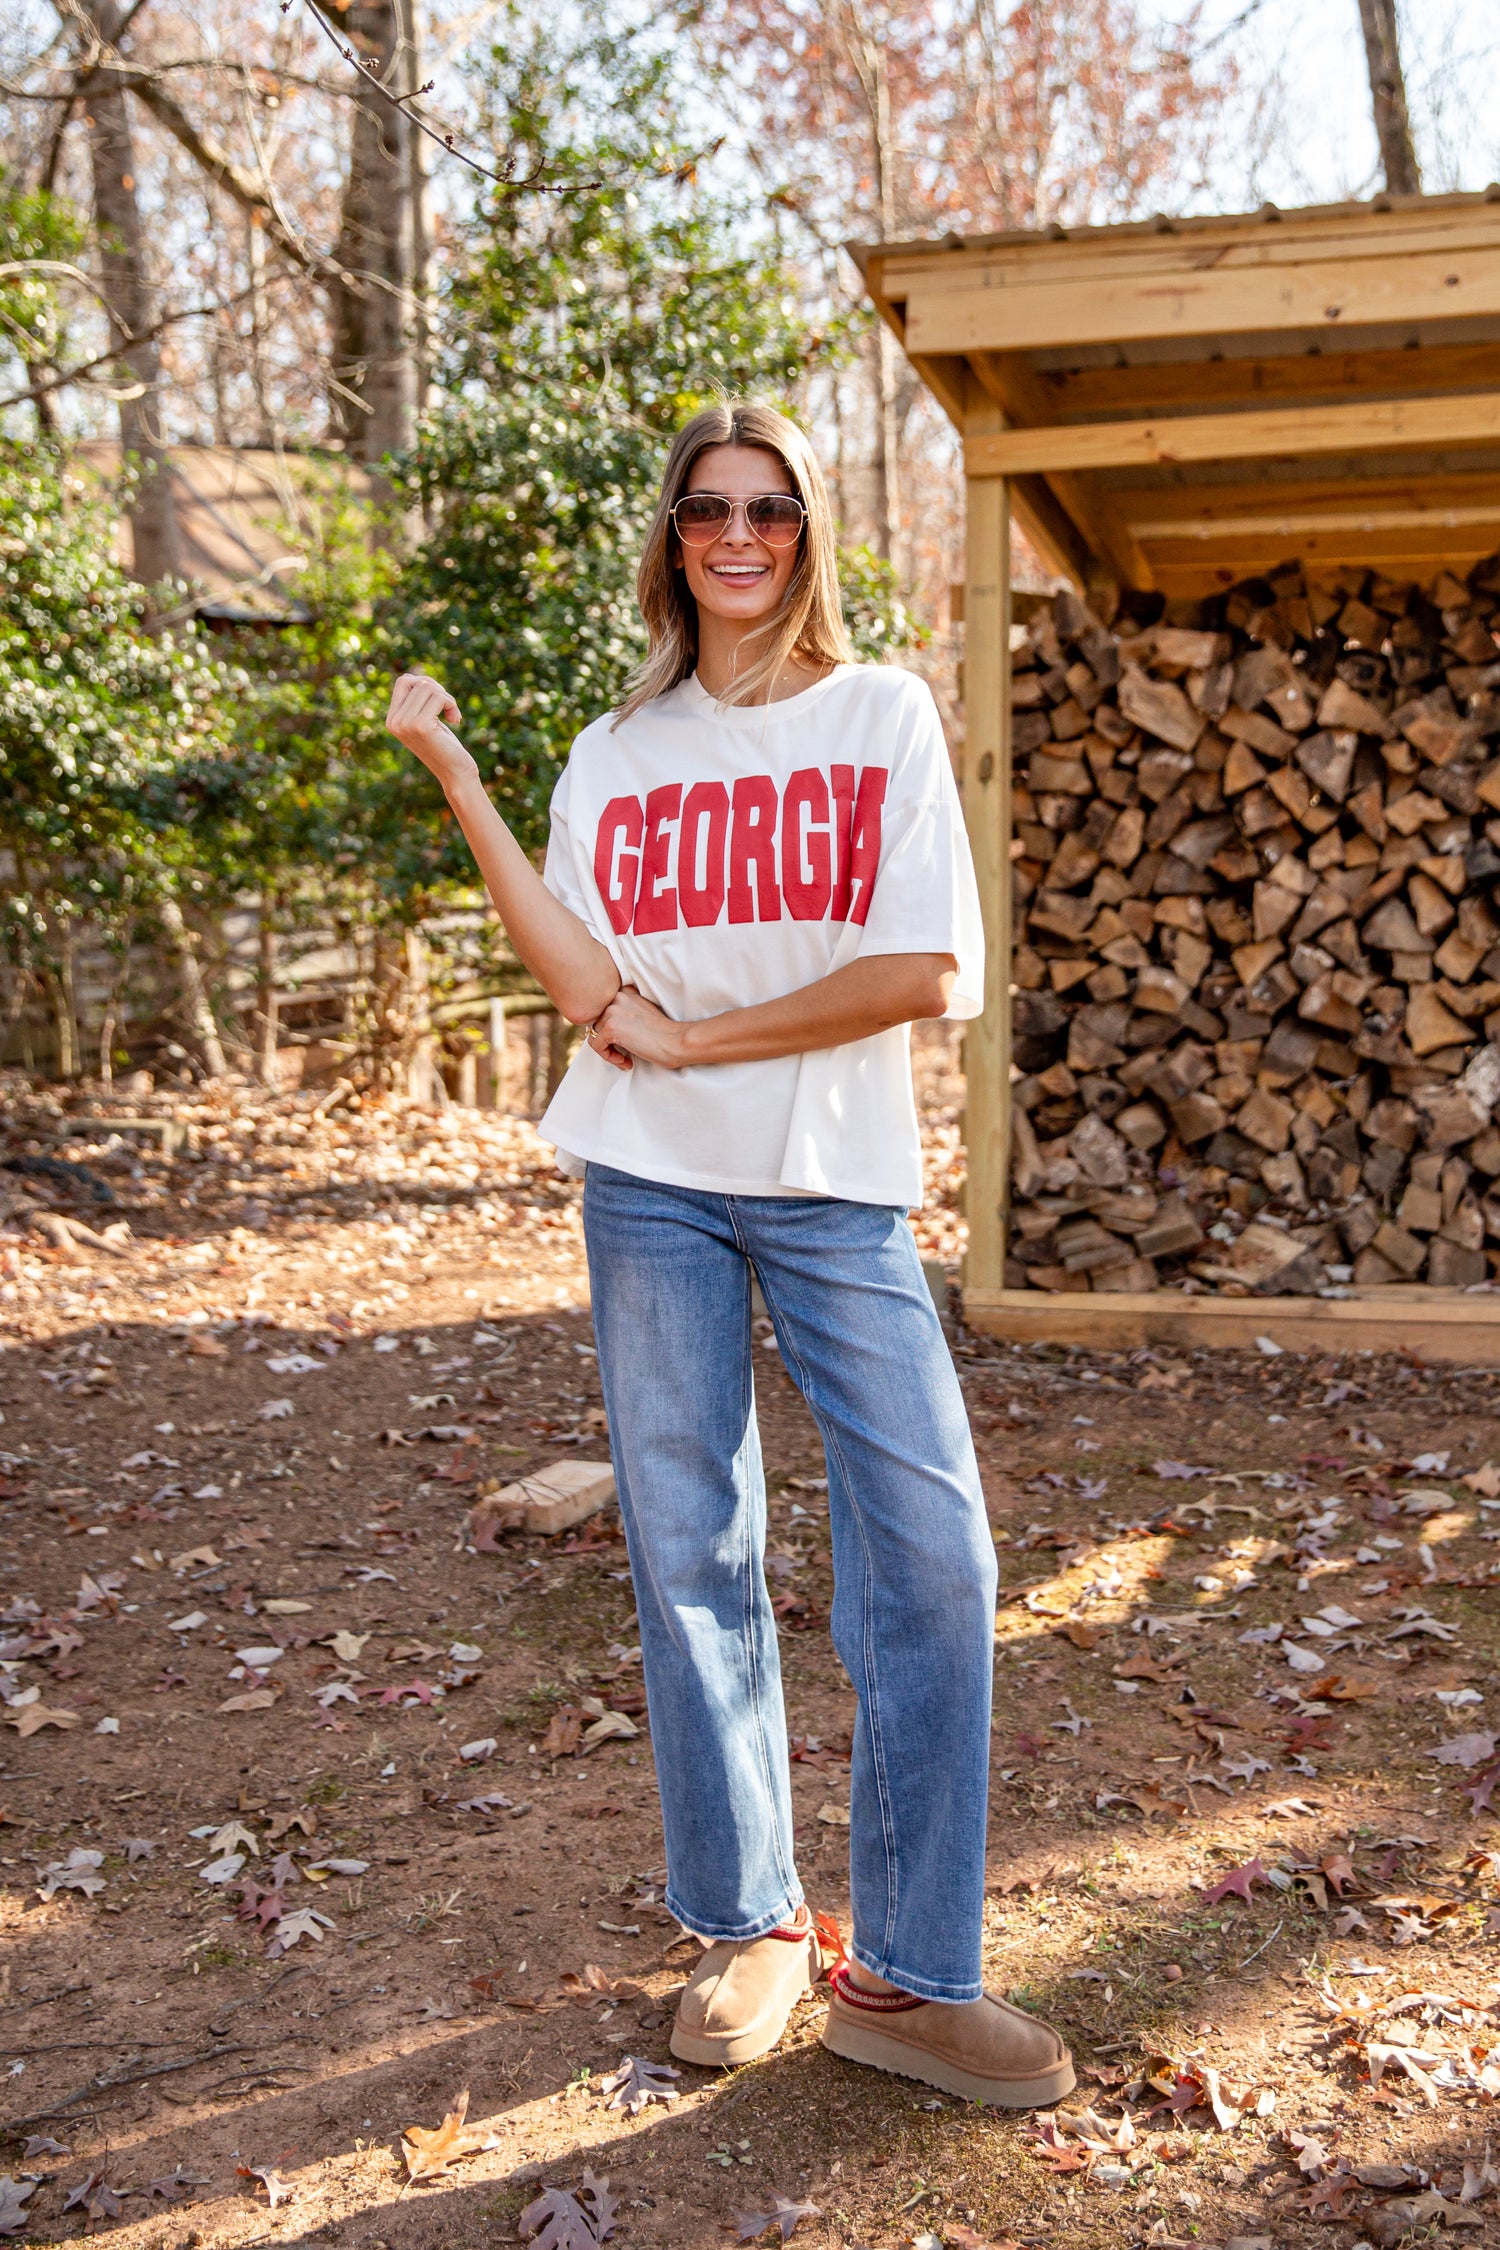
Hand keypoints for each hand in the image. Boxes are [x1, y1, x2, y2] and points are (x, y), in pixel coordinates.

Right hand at [386, 672, 478, 791]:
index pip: (404, 681)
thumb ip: (417, 701)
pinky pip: (439, 697)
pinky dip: (452, 704)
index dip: (425, 682)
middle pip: (417, 682)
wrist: (455, 773)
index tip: (439, 700)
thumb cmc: (444, 746)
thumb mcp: (426, 720)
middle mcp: (394, 721)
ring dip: (447, 698)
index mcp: (392, 720)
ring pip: (428, 687)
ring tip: (452, 715)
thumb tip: (416, 677)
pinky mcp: (421, 725)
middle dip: (439, 690)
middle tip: (449, 708)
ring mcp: (405, 723)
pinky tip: (455, 720)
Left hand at [586, 985, 688, 1071]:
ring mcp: (612, 1011)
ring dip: (608, 1049)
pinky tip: (625, 1061)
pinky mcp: (610, 1028)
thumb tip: (601, 1026)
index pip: (603, 1010)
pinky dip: (608, 1057)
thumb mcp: (640, 1012)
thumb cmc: (663, 1032)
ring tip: (625, 1057)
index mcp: (624, 991)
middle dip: (608, 1040)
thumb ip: (622, 1012)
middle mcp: (617, 997)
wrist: (676, 1041)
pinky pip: (596, 1046)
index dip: (609, 1028)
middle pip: (597, 1022)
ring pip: (594, 1034)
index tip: (623, 1040)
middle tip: (624, 1052)